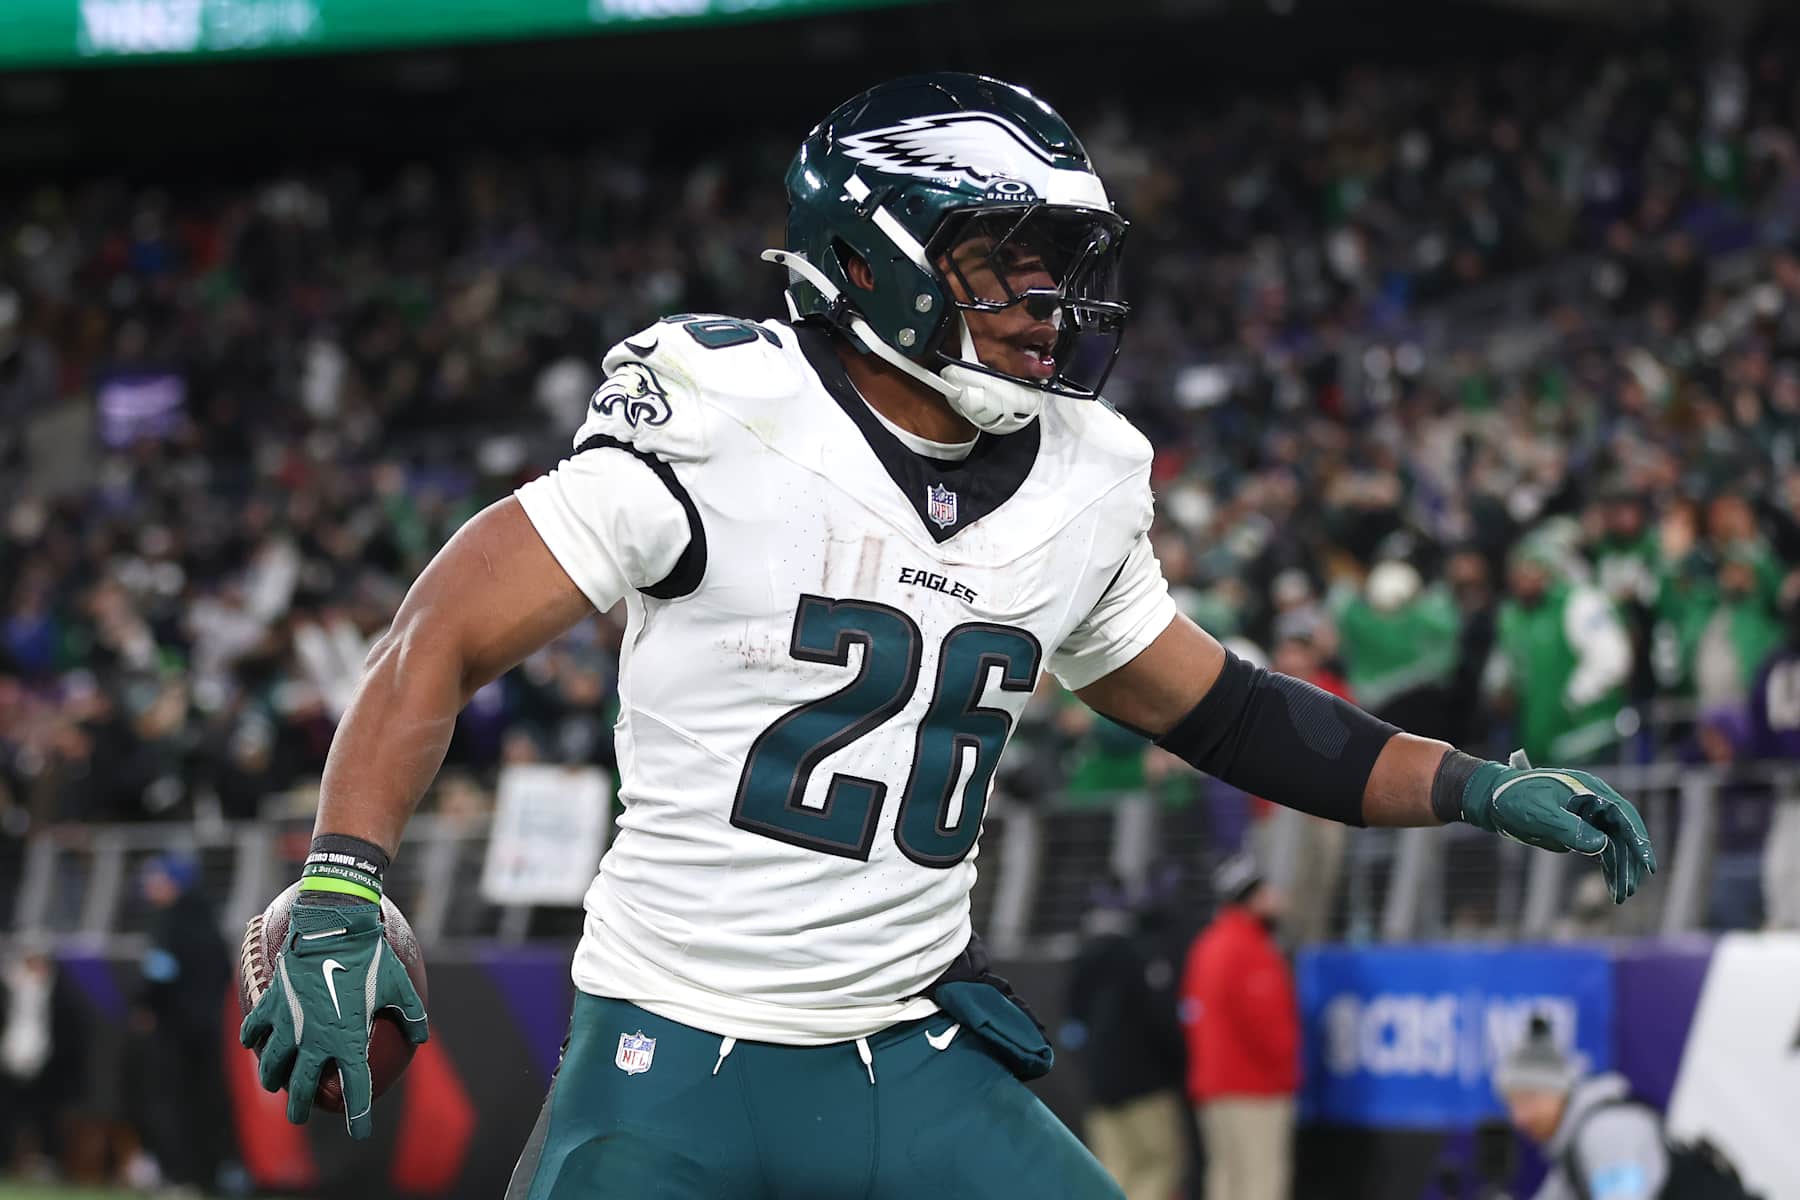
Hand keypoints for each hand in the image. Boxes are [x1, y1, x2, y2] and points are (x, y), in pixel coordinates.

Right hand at [239, 898, 427, 1138]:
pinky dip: (252, 1039)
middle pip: (303, 1087)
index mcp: (348, 1039)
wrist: (335, 926)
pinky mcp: (272, 1003)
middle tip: (301, 1116)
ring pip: (272, 1065)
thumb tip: (420, 1037)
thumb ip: (412, 1015)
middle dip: (301, 1107)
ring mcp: (289, 1022)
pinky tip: (254, 1043)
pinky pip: (254, 1029)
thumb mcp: (399, 986)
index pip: (355, 1088)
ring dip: (272, 1079)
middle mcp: (315, 1038)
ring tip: (274, 1085)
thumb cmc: (371, 956)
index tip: (360, 1132)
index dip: (359, 1115)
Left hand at [1460, 751, 1656, 904]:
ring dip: (1619, 869)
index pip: (1623, 815)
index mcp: (1589, 790)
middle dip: (1629, 862)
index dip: (1639, 839)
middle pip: (1622, 834)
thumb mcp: (1540, 814)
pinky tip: (1613, 886)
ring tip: (1622, 895)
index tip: (1648, 864)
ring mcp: (1587, 816)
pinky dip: (1607, 867)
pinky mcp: (1578, 829)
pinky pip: (1600, 849)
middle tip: (1631, 889)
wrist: (1491, 799)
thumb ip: (1569, 829)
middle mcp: (1593, 802)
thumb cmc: (1513, 799)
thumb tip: (1601, 847)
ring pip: (1613, 845)